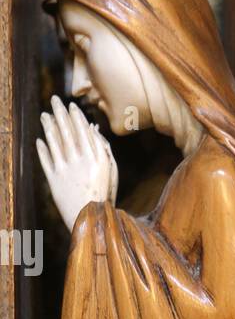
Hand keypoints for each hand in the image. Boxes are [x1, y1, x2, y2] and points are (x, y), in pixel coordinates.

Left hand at [37, 96, 117, 232]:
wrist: (91, 219)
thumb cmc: (104, 194)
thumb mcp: (111, 170)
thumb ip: (103, 149)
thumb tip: (93, 128)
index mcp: (95, 158)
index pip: (83, 131)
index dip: (76, 117)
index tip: (71, 106)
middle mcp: (79, 162)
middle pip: (67, 132)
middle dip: (60, 114)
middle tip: (54, 100)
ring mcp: (65, 170)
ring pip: (54, 143)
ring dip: (48, 127)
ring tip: (44, 115)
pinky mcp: (54, 180)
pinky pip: (46, 160)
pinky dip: (42, 149)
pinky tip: (40, 139)